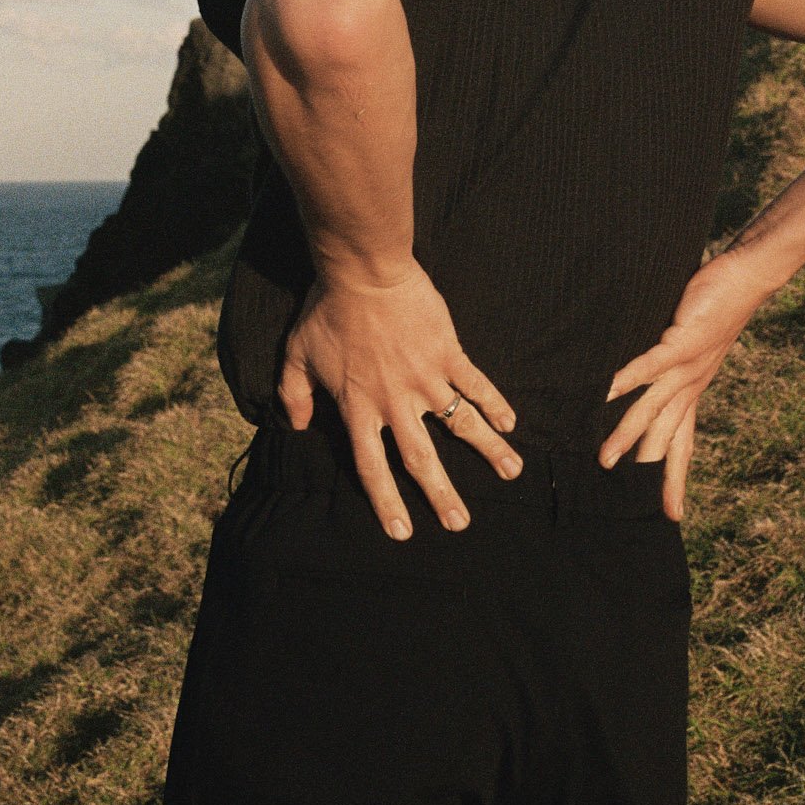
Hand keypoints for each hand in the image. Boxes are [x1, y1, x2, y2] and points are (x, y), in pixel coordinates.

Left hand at [277, 257, 522, 539]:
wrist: (363, 271)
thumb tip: (292, 428)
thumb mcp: (296, 354)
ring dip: (488, 451)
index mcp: (358, 407)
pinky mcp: (448, 353)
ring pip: (461, 424)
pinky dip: (495, 404)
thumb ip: (293, 395)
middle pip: (422, 459)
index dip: (387, 502)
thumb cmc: (327, 310)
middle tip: (460, 524)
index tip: (403, 533)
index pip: (372, 467)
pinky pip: (476, 384)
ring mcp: (426, 378)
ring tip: (512, 474)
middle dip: (442, 495)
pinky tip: (511, 424)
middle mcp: (395, 402)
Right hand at [598, 246, 771, 519]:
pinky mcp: (681, 342)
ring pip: (653, 410)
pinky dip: (628, 379)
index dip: (676, 479)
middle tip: (632, 506)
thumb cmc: (716, 306)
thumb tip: (642, 378)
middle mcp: (691, 387)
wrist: (748, 279)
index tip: (673, 514)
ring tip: (605, 459)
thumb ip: (668, 364)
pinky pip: (649, 366)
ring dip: (628, 436)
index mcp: (693, 391)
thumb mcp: (692, 345)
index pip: (683, 444)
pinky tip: (606, 391)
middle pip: (668, 440)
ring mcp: (687, 367)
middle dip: (650, 473)